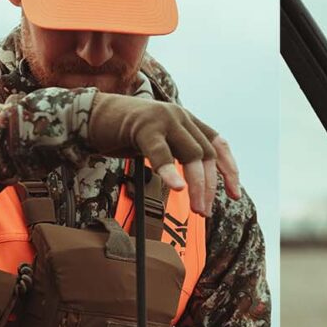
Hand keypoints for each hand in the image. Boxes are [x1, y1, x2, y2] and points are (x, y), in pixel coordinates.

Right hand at [85, 94, 241, 216]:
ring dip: (198, 185)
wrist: (91, 115)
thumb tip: (189, 182)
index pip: (217, 143)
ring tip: (197, 208)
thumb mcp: (154, 142)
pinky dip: (171, 171)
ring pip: (192, 155)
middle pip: (206, 154)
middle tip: (204, 211)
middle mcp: (179, 116)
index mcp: (185, 120)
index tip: (235, 194)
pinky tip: (176, 188)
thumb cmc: (121, 133)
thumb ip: (173, 152)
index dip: (229, 169)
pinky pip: (161, 153)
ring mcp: (164, 119)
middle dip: (209, 186)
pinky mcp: (144, 127)